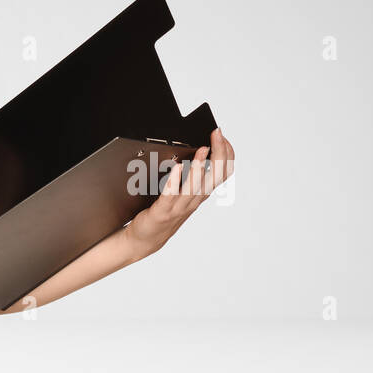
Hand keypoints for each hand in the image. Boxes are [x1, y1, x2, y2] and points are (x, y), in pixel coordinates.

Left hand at [126, 127, 233, 254]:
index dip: (226, 153)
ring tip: (202, 149)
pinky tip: (177, 168)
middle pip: (215, 177)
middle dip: (219, 153)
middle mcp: (194, 200)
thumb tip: (199, 151)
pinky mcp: (162, 212)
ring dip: (199, 167)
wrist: (145, 238)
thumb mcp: (185, 194)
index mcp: (201, 194)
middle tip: (217, 134)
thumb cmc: (165, 213)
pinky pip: (170, 195)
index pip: (223, 172)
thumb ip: (193, 177)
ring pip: (195, 187)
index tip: (221, 136)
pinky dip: (175, 181)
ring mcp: (179, 207)